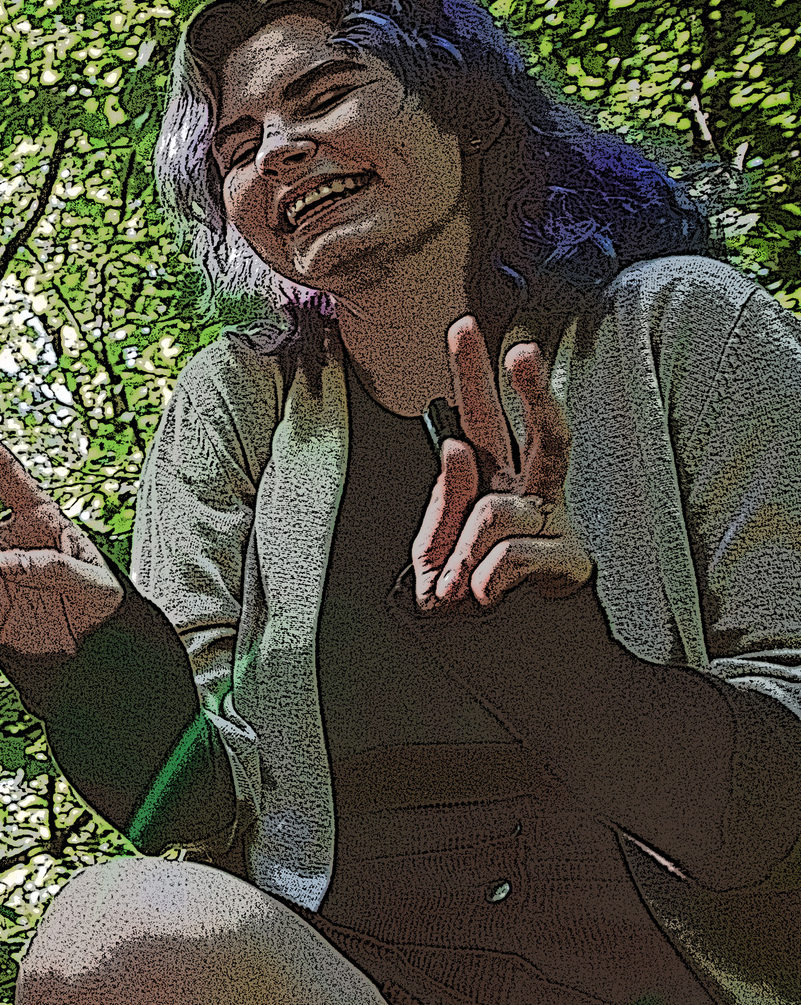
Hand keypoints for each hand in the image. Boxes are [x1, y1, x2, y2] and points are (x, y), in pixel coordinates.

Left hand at [413, 318, 592, 608]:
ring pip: (500, 509)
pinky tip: (482, 596)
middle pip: (540, 433)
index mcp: (494, 490)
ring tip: (454, 588)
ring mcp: (557, 529)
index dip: (472, 376)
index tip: (462, 328)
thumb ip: (443, 507)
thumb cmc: (472, 619)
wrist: (518, 677)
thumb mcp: (433, 561)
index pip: (483, 424)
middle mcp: (532, 501)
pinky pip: (514, 553)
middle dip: (529, 390)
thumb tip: (457, 447)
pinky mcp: (573, 563)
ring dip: (461, 554)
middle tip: (521, 350)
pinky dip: (485, 576)